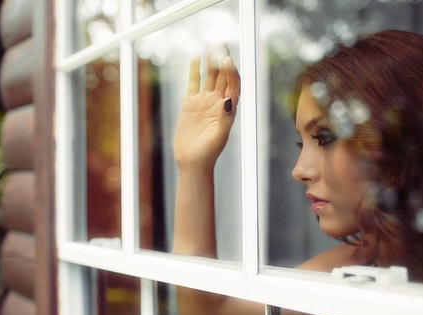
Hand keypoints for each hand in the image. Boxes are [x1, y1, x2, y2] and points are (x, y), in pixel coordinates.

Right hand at [174, 49, 240, 173]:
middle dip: (222, 61)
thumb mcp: (219, 137)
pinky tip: (195, 57)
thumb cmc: (208, 153)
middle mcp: (218, 102)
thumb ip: (225, 118)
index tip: (226, 60)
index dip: (231, 72)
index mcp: (228, 109)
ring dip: (211, 62)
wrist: (192, 162)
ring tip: (212, 45)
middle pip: (222, 77)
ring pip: (209, 77)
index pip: (233, 85)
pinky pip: (193, 83)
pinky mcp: (190, 104)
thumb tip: (229, 100)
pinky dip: (194, 70)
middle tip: (221, 44)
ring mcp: (204, 102)